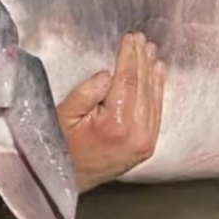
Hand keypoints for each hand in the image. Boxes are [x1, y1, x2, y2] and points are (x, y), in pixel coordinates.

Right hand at [57, 31, 164, 192]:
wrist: (69, 180)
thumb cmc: (61, 145)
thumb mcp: (65, 115)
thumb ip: (88, 92)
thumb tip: (110, 73)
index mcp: (116, 124)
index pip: (127, 80)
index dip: (129, 56)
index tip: (130, 37)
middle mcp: (136, 134)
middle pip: (143, 86)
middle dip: (142, 59)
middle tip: (142, 39)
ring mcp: (145, 142)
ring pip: (153, 98)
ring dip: (152, 72)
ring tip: (151, 51)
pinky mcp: (147, 146)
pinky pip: (156, 112)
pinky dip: (157, 91)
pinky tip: (156, 75)